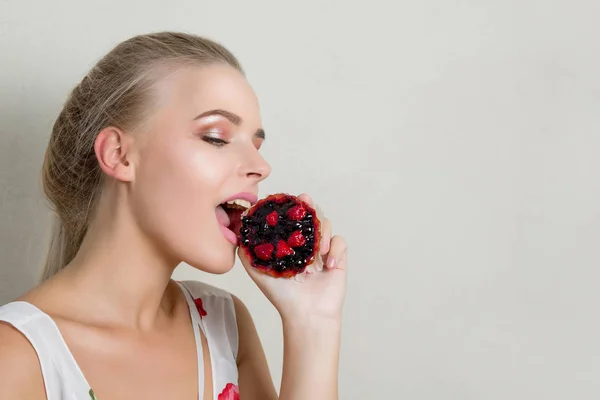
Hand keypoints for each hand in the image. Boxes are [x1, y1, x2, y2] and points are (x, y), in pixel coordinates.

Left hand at [237, 194, 347, 321]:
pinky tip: (327, 265)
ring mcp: (322, 249)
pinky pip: (341, 242)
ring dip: (323, 231)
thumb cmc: (282, 297)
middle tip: (305, 201)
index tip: (288, 200)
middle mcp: (305, 243)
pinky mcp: (337, 258)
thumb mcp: (258, 272)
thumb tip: (240, 230)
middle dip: (309, 205)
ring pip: (327, 224)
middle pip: (310, 214)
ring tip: (317, 250)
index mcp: (289, 243)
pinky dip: (336, 250)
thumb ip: (247, 252)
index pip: (291, 217)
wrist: (306, 315)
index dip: (291, 206)